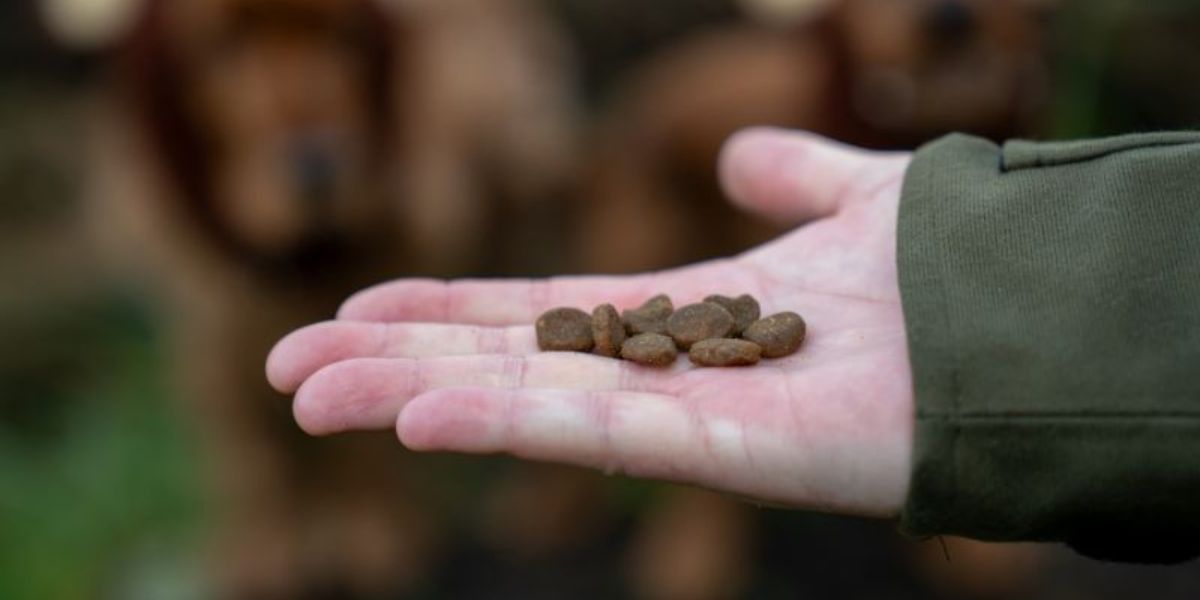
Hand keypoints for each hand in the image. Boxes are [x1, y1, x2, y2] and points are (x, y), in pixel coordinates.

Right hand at [267, 128, 914, 516]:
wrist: (1036, 325)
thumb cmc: (949, 272)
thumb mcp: (854, 203)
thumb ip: (796, 178)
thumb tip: (742, 151)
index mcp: (680, 317)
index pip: (535, 315)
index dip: (446, 310)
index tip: (360, 306)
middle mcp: (666, 369)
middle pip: (505, 362)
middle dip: (395, 361)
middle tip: (288, 368)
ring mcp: (690, 411)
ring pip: (525, 402)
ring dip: (414, 394)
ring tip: (311, 392)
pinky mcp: (728, 444)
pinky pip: (602, 432)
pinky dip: (508, 422)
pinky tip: (421, 410)